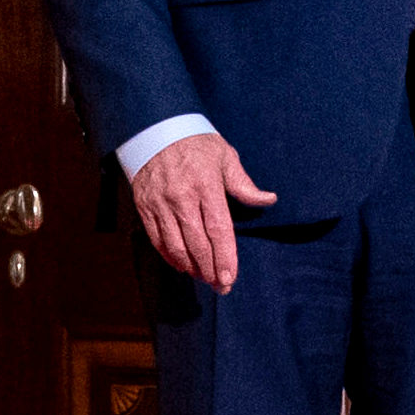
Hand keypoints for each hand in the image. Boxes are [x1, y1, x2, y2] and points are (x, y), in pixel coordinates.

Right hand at [125, 131, 275, 292]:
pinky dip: (170, 256)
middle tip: (221, 286)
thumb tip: (269, 200)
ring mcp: (160, 204)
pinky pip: (157, 239)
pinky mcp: (145, 207)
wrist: (156, 128)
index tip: (230, 278)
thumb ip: (244, 184)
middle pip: (198, 244)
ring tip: (204, 277)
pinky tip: (182, 265)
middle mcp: (181, 197)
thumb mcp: (224, 156)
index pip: (218, 230)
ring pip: (176, 246)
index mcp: (206, 185)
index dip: (225, 257)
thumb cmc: (196, 143)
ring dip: (191, 267)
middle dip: (211, 270)